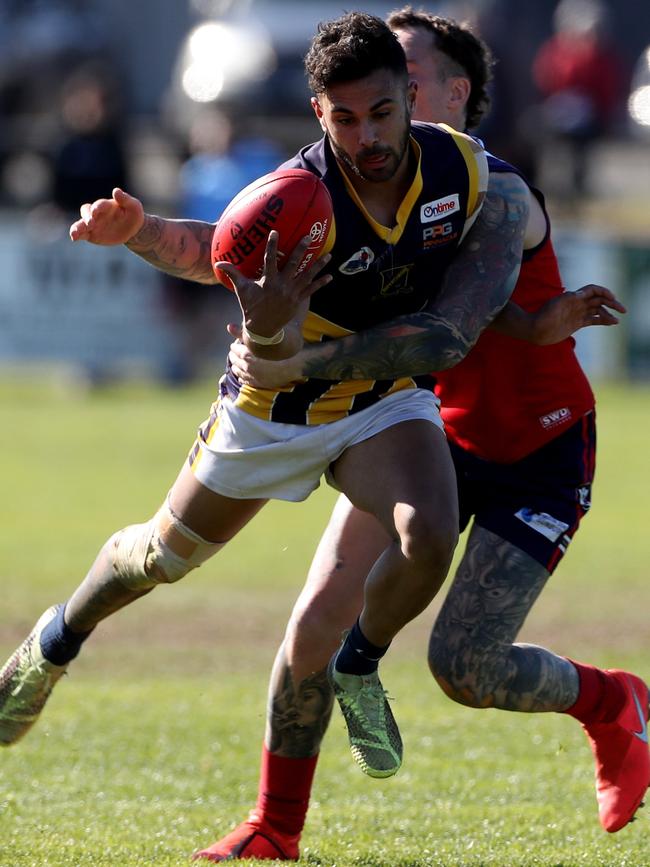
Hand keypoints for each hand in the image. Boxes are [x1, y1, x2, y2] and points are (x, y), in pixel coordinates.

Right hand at [69, 187, 144, 244]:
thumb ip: (125, 199)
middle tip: (91, 223)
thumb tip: (116, 190)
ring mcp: (93, 223)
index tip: (95, 211)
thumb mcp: (134, 206)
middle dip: (86, 216)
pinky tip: (74, 238)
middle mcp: (97, 213)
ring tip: (74, 234)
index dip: (97, 207)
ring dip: (77, 227)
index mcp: (107, 205)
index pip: (100, 204)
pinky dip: (77, 235)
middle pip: (86, 211)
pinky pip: (82, 234)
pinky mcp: (91, 233)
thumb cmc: (134, 215)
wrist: (133, 229)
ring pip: (81, 223)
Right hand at [216, 230, 331, 337]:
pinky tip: (330, 276)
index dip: (272, 245)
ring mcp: (292, 293)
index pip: (269, 259)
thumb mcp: (242, 290)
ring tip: (329, 255)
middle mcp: (282, 286)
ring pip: (307, 276)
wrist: (262, 329)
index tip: (275, 231)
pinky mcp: (298, 301)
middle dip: (301, 249)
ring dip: (318, 265)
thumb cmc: (251, 307)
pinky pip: (311, 290)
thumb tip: (218, 263)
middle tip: (308, 237)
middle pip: (293, 264)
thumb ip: (232, 274)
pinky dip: (320, 283)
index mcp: (268, 281)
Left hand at [228, 335, 303, 387]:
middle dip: (235, 355)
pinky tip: (244, 371)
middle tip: (238, 350)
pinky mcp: (260, 384)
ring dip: (237, 365)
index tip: (238, 342)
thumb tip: (228, 326)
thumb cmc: (283, 345)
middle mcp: (249, 368)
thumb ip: (244, 331)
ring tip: (240, 360)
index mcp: (249, 355)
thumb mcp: (264, 335)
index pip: (235, 349)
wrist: (299, 361)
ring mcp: (255, 377)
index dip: (236, 345)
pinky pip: (246, 381)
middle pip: (235, 361)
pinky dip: (242, 376)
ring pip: (238, 372)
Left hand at [531, 284, 626, 344]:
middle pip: (598, 300)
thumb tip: (584, 293)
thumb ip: (571, 298)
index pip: (593, 290)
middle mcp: (577, 304)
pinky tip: (611, 323)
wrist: (535, 330)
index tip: (612, 298)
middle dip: (611, 303)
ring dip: (608, 314)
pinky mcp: (576, 324)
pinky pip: (593, 320)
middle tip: (622, 310)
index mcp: (574, 297)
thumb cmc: (544, 316)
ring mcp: (577, 314)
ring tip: (616, 320)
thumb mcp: (557, 304)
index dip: (604, 292)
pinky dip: (603, 321)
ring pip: (598, 311)